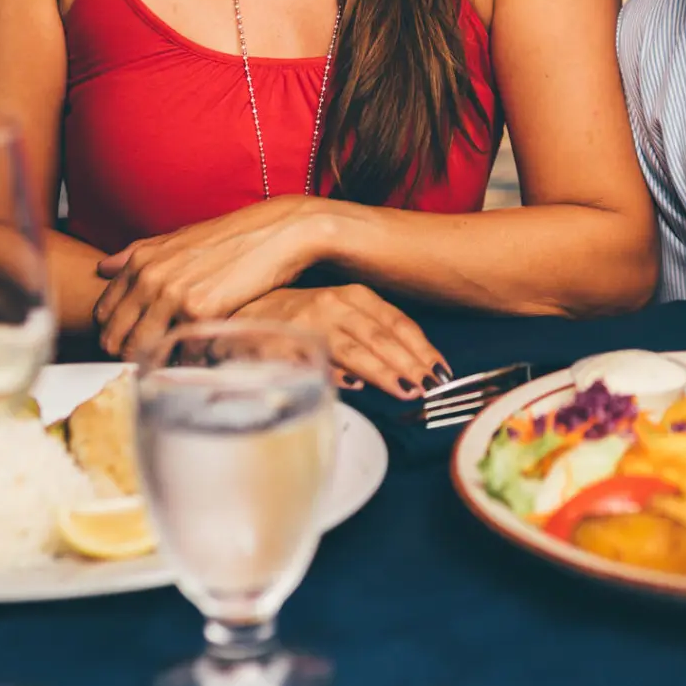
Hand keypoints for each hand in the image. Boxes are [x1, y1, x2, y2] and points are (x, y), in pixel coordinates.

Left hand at [93, 196, 331, 360]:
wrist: (276, 232)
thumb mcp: (178, 238)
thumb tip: (102, 268)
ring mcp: (173, 295)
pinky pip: (179, 352)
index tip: (134, 339)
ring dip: (156, 360)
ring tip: (176, 357)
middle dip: (129, 353)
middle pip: (114, 339)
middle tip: (153, 356)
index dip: (116, 333)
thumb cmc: (230, 237)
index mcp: (140, 261)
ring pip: (141, 350)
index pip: (104, 314)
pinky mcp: (199, 311)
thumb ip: (137, 254)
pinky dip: (189, 358)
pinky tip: (202, 350)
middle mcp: (150, 277)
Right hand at [233, 286, 448, 399]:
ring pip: (353, 350)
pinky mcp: (282, 345)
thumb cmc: (302, 316)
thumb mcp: (342, 314)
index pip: (396, 322)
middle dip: (408, 363)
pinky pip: (313, 361)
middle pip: (379, 337)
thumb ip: (373, 334)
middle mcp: (332, 304)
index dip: (421, 347)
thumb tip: (410, 367)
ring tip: (406, 390)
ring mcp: (307, 324)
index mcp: (353, 295)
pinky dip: (335, 374)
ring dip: (382, 372)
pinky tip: (355, 388)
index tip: (440, 369)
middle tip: (430, 386)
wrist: (245, 311)